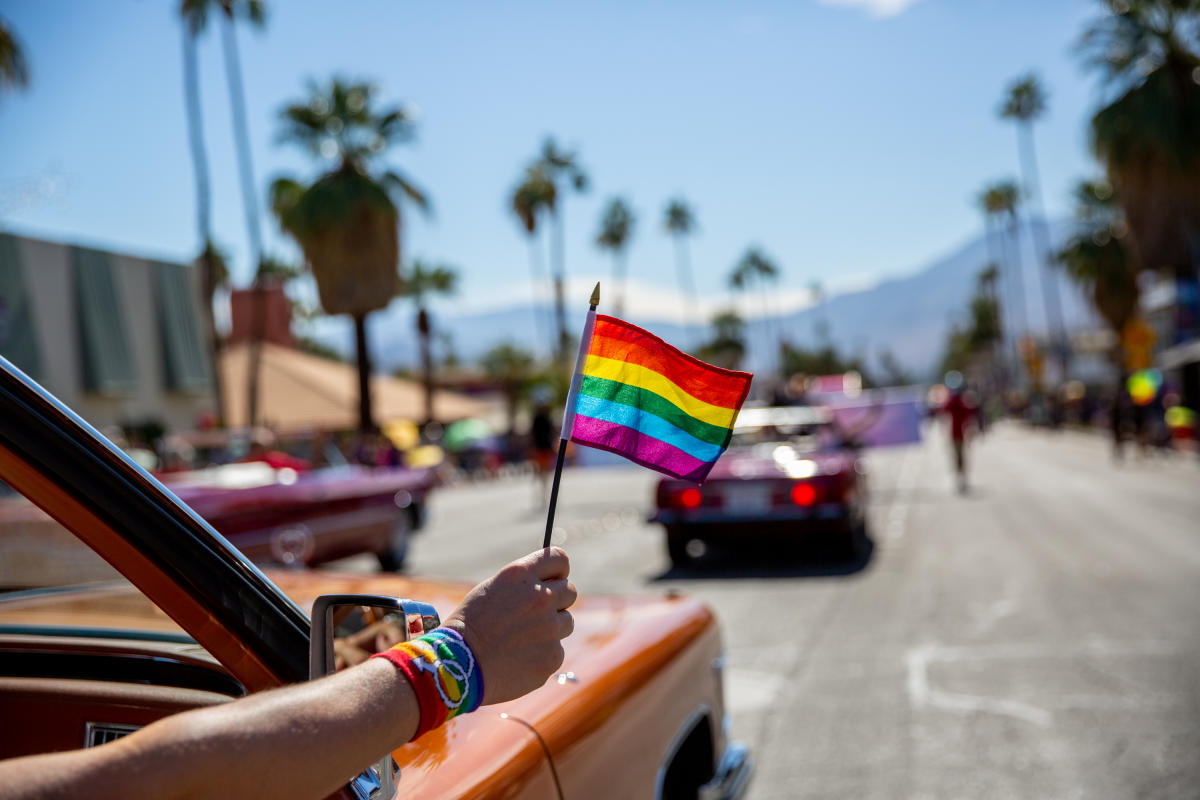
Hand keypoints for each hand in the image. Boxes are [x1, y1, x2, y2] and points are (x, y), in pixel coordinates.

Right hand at [442, 547, 576, 704]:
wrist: (457, 666)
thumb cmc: (469, 627)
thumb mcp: (491, 590)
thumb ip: (522, 585)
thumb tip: (547, 586)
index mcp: (521, 575)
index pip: (560, 559)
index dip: (558, 570)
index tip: (553, 579)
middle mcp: (540, 597)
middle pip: (569, 591)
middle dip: (557, 601)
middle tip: (536, 615)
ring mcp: (549, 627)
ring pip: (566, 622)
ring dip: (551, 628)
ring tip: (521, 640)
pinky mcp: (553, 655)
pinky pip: (556, 650)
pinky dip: (542, 655)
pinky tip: (519, 659)